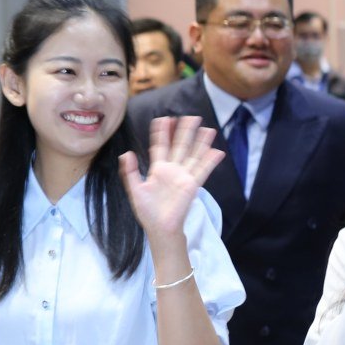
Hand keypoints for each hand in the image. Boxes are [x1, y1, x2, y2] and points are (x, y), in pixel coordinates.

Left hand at [117, 115, 221, 239]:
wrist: (159, 227)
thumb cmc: (147, 211)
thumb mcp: (134, 189)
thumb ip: (130, 172)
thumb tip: (127, 153)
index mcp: (158, 169)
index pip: (161, 146)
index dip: (162, 133)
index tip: (163, 118)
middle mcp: (172, 170)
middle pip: (180, 146)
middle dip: (184, 131)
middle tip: (190, 116)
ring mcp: (183, 176)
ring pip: (193, 155)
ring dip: (200, 142)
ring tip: (207, 128)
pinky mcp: (192, 185)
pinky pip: (202, 171)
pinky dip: (210, 162)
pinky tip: (217, 151)